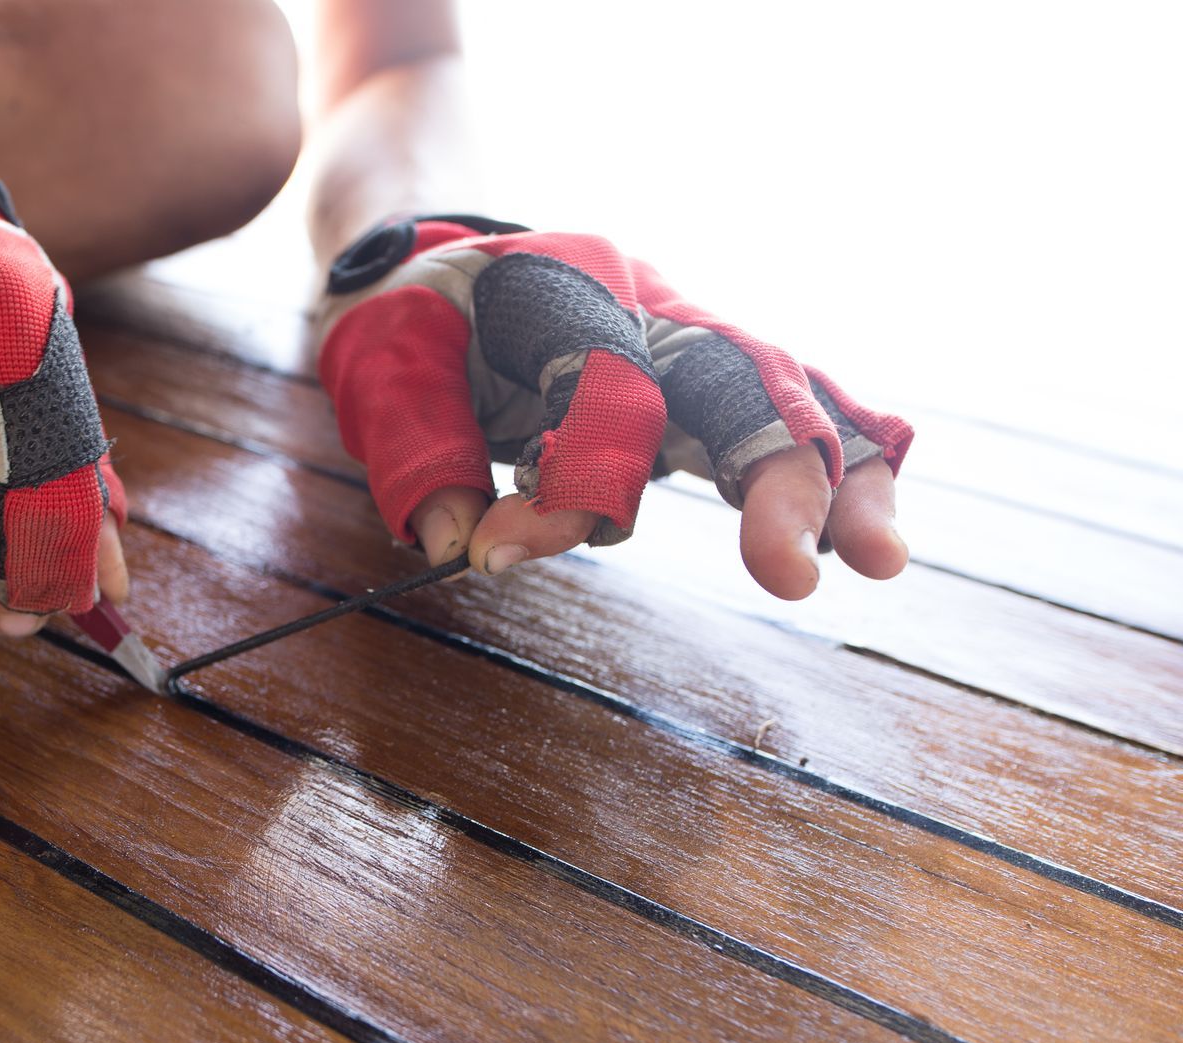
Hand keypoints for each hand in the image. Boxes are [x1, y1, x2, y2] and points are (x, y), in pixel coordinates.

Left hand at [315, 216, 912, 598]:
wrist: (443, 249)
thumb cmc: (411, 311)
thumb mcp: (379, 360)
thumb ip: (413, 447)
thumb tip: (458, 545)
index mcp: (565, 283)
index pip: (600, 385)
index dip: (568, 483)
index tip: (499, 556)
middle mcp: (649, 304)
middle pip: (735, 375)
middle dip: (773, 473)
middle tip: (790, 576)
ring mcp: (689, 340)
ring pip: (787, 393)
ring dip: (840, 477)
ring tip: (880, 560)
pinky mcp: (704, 384)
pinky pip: (793, 413)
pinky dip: (844, 466)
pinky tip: (872, 538)